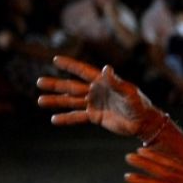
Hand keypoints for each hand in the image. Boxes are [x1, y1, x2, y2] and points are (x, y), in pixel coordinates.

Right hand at [37, 56, 161, 137]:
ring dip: (56, 101)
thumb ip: (116, 82)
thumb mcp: (128, 93)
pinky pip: (78, 117)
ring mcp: (94, 104)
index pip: (83, 71)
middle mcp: (96, 91)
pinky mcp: (96, 117)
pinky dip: (66, 119)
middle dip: (55, 85)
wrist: (143, 123)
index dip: (70, 65)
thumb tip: (106, 68)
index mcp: (103, 82)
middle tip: (39, 82)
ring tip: (40, 101)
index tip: (55, 59)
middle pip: (71, 87)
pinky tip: (54, 119)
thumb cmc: (139, 105)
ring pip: (71, 101)